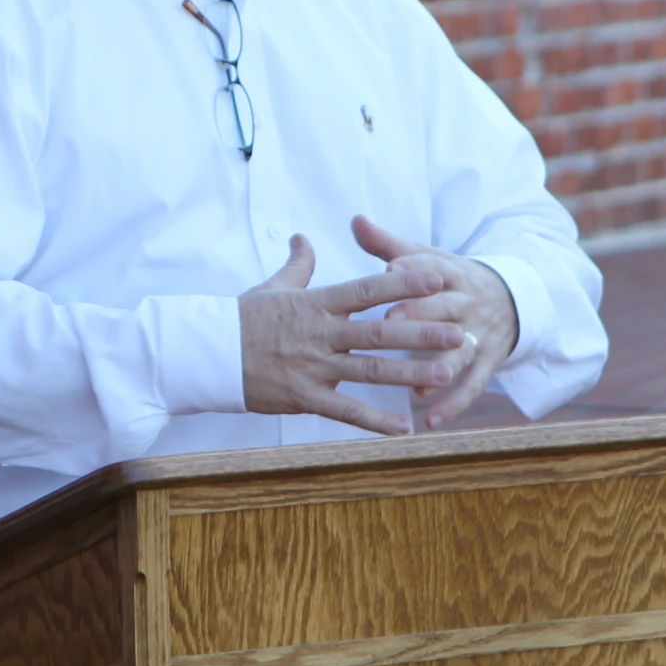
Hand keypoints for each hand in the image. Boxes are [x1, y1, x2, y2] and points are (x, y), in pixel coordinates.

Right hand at [238, 234, 467, 435]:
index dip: (403, 282)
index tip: (436, 276)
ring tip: (446, 374)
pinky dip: (375, 421)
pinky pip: (345, 411)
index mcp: (316, 304)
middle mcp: (320, 335)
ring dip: (410, 373)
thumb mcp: (272, 287)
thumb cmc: (242, 318)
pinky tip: (405, 427)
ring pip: (369, 371)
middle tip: (458, 332)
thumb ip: (298, 265)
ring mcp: (313, 367)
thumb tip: (304, 239)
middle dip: (421, 332)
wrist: (207, 354)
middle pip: (379, 333)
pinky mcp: (304, 397)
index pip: (367, 289)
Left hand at [353, 215, 518, 431]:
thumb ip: (389, 245)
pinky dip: (452, 403)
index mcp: (451, 272)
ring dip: (439, 365)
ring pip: (460, 349)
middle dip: (420, 314)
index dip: (412, 268)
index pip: (432, 267)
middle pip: (444, 307)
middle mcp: (467, 302)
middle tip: (391, 320)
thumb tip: (355, 219)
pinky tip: (429, 419)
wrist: (510, 299)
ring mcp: (480, 333)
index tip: (389, 269)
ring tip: (414, 383)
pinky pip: (472, 385)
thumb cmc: (449, 280)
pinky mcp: (488, 362)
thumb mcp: (427, 258)